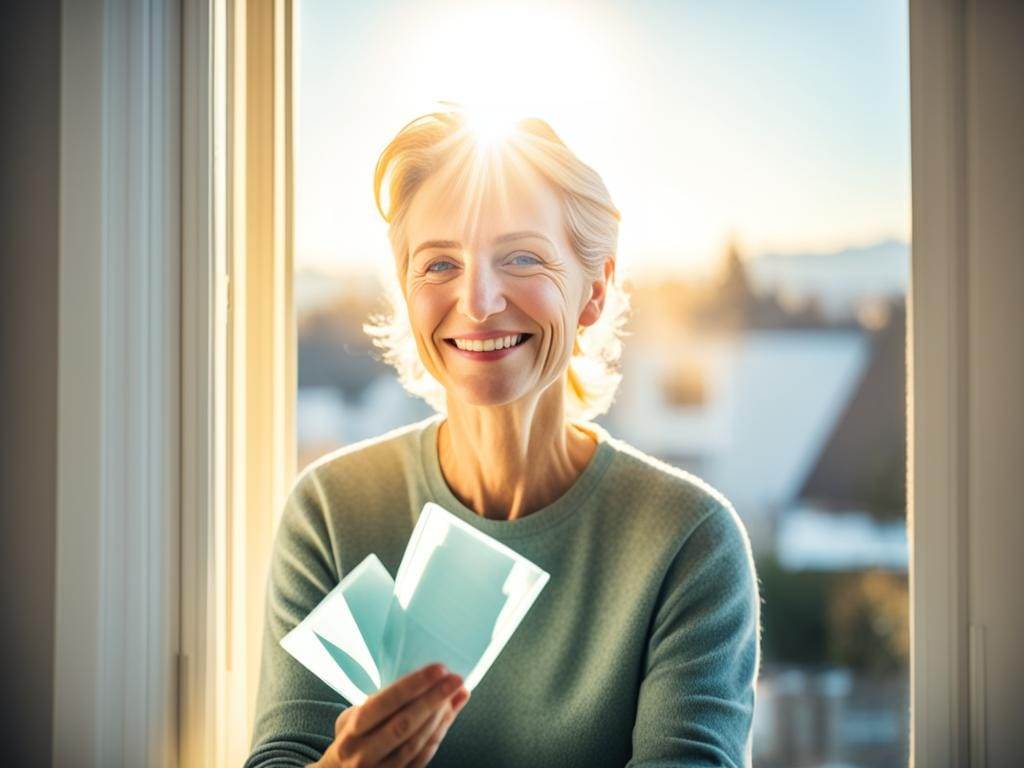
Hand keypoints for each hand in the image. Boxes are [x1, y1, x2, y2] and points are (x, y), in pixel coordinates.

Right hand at [312, 663, 469, 767]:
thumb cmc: (352, 737)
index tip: (437, 669)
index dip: (412, 685)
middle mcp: (364, 753)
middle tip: (455, 679)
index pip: (383, 704)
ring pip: (417, 743)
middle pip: (404, 725)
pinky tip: (450, 714)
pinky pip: (423, 757)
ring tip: (456, 694)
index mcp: (352, 731)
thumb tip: (418, 676)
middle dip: (433, 700)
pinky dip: (439, 733)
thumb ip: (379, 701)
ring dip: (441, 717)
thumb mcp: (352, 716)